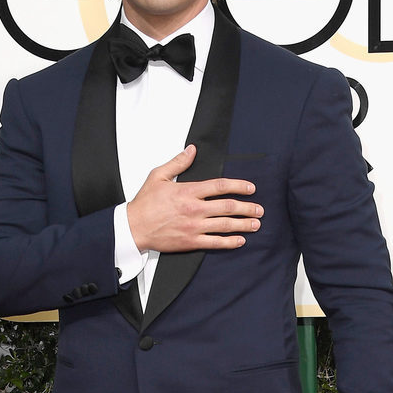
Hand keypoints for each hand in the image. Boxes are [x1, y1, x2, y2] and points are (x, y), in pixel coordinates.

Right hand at [126, 144, 262, 252]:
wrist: (133, 227)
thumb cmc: (144, 203)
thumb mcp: (158, 176)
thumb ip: (178, 163)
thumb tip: (191, 150)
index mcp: (188, 191)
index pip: (220, 186)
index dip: (239, 186)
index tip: (250, 188)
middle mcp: (194, 209)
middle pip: (228, 206)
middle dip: (247, 207)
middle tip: (259, 209)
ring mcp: (194, 227)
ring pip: (225, 225)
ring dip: (244, 224)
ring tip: (256, 224)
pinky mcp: (191, 241)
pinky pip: (215, 243)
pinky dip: (230, 242)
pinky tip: (240, 240)